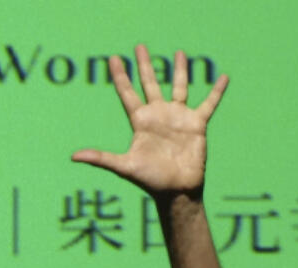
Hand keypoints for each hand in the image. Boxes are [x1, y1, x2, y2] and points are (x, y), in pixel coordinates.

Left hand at [72, 44, 227, 196]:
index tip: (113, 59)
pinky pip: (209, 103)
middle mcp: (158, 116)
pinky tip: (224, 77)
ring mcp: (178, 118)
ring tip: (179, 53)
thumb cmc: (149, 180)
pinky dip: (216, 91)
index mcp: (140, 122)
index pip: (128, 93)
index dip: (120, 76)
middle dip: (144, 66)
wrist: (176, 190)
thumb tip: (73, 157)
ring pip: (179, 87)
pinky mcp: (197, 124)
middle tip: (139, 47)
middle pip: (150, 84)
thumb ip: (101, 158)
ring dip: (180, 71)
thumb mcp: (124, 166)